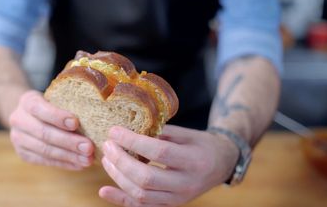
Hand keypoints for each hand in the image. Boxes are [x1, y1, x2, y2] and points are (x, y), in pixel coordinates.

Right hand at [9, 90, 93, 169]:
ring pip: (45, 150)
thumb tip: (96, 113)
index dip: (57, 116)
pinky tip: (79, 165)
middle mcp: (18, 120)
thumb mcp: (54, 96)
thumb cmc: (50, 103)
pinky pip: (46, 161)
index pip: (39, 109)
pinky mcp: (23, 154)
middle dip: (68, 142)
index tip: (76, 122)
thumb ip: (68, 103)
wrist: (27, 114)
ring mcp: (18, 139)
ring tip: (88, 159)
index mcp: (27, 101)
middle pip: (44, 133)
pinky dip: (64, 164)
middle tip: (89, 147)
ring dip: (69, 156)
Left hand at [99, 125, 239, 206]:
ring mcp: (178, 199)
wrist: (221, 165)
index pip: (159, 152)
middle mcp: (186, 184)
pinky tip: (104, 190)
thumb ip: (160, 132)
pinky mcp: (170, 206)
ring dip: (118, 177)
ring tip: (107, 160)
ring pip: (141, 195)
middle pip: (146, 178)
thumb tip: (128, 128)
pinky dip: (121, 199)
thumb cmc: (202, 145)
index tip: (114, 131)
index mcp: (193, 160)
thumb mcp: (187, 133)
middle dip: (121, 161)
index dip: (133, 141)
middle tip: (108, 146)